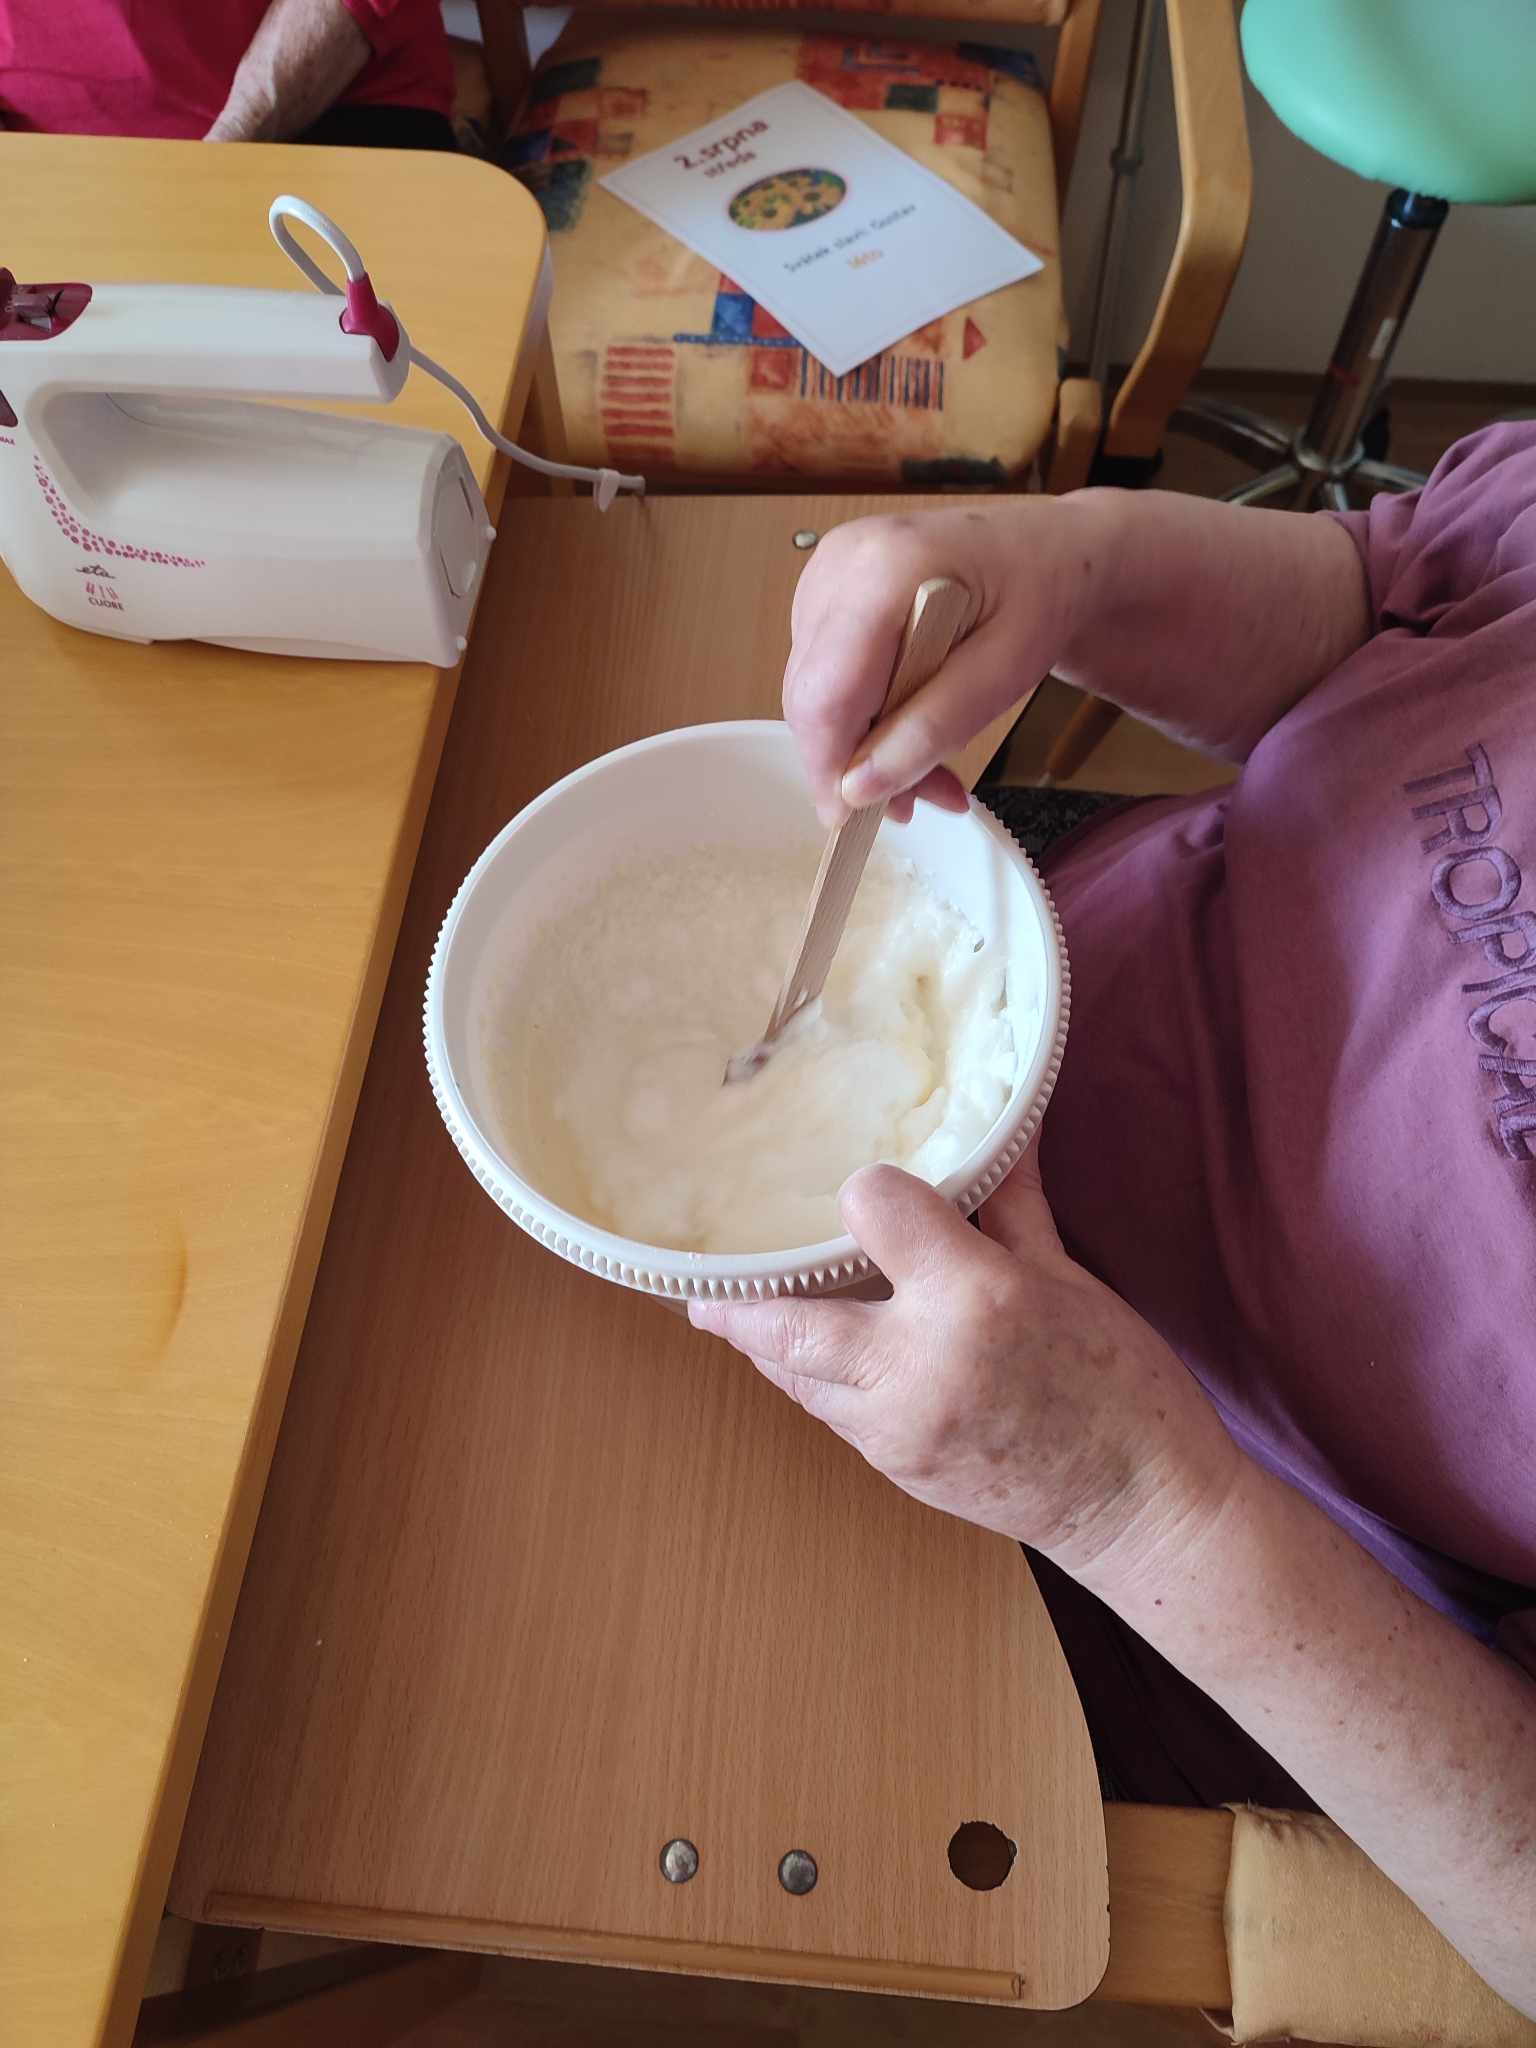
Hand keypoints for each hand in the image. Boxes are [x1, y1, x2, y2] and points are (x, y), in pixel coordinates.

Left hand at [688, 1155, 1242, 1582]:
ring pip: (793, 1373)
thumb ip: (1012, 1206)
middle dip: (736, 1296)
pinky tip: (813, 1348)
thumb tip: (999, 1127)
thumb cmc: (1123, 1389)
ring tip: (741, 1300)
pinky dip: (810, 1374)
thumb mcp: (1071, 1280)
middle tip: (702, 1275)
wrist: (1144, 1511)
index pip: (874, 1210)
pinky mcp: (896, 1467)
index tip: (870, 1185)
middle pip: (786, 1319)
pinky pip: (827, 1410)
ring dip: (764, 1336)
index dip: (868, 1188)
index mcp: (972, 1301)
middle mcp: (916, 1366)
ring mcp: (897, 1428)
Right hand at [785, 501, 1096, 826]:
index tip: (851, 823)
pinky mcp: (828, 589)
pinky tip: (910, 729)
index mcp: (884, 569)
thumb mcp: (1004, 673)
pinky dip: (864, 714)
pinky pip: (825, 671)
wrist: (1052, 547)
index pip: (824, 692)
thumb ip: (931, 729)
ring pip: (814, 690)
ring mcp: (828, 571)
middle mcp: (841, 561)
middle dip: (853, 763)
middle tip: (916, 805)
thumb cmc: (1040, 596)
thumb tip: (859, 789)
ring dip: (864, 745)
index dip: (828, 765)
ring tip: (930, 775)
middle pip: (810, 694)